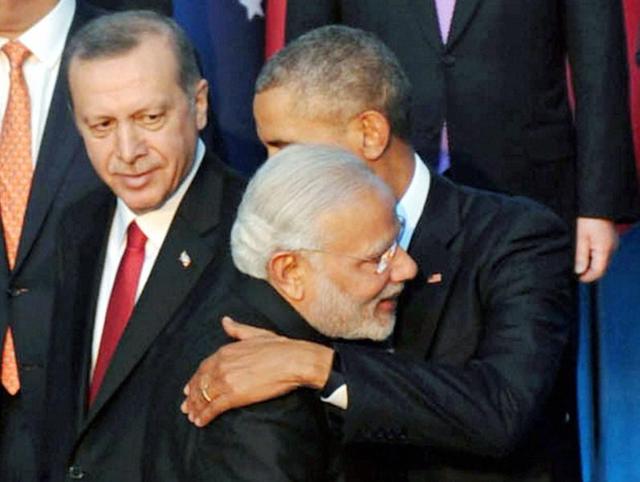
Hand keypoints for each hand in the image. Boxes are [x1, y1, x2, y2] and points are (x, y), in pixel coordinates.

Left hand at [181, 317, 333, 426]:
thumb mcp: (255, 333)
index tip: (189, 387)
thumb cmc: (279, 347)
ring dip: (196, 408)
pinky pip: (214, 407)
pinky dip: (205, 415)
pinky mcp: (234, 395)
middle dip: (192, 396)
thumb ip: (237, 329)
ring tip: (192, 416)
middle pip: (200, 383)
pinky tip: (200, 421)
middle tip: (186, 406)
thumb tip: (225, 321)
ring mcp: (226, 381)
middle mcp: (222, 366)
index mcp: (225, 351)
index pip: (203, 368)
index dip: (195, 379)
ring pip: (204, 396)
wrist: (292, 360)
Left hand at [574, 217, 618, 282]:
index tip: (576, 277)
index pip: (598, 271)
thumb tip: (580, 271)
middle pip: (601, 268)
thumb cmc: (587, 220)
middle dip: (588, 271)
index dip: (587, 277)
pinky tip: (584, 252)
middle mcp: (612, 249)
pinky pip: (602, 254)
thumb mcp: (580, 239)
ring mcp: (612, 245)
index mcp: (605, 250)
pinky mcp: (610, 241)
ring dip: (590, 264)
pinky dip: (593, 257)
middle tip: (575, 270)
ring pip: (601, 261)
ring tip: (578, 260)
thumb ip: (581, 256)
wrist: (597, 206)